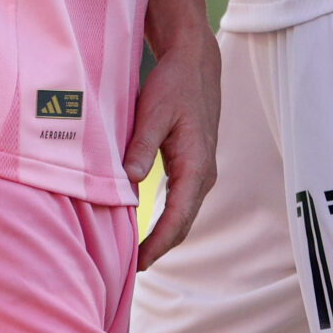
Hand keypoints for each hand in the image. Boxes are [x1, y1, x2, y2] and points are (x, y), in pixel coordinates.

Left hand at [126, 26, 221, 269]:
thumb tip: (129, 181)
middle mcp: (204, 173)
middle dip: (159, 248)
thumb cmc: (174, 85)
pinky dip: (166, 219)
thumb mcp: (153, 112)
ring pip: (184, 215)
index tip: (137, 264)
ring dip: (163, 236)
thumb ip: (142, 147)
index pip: (178, 218)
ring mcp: (202, 171)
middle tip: (131, 268)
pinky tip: (146, 225)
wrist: (195, 64)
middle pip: (183, 224)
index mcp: (196, 164)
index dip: (157, 245)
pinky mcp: (195, 166)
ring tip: (135, 253)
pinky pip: (182, 203)